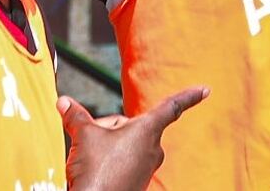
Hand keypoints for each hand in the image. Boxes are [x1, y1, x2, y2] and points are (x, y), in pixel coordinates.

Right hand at [59, 86, 208, 189]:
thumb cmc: (96, 173)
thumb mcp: (83, 137)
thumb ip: (76, 116)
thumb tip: (63, 102)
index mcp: (147, 130)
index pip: (172, 107)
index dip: (188, 96)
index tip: (206, 90)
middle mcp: (152, 148)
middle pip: (128, 124)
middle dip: (107, 127)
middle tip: (93, 145)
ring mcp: (146, 166)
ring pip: (123, 142)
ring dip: (105, 144)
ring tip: (92, 162)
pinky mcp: (137, 180)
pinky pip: (121, 159)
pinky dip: (107, 159)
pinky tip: (95, 171)